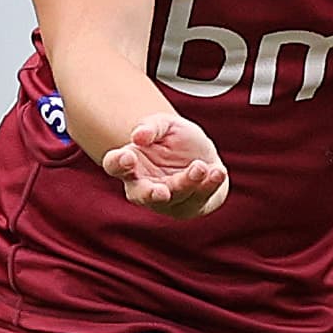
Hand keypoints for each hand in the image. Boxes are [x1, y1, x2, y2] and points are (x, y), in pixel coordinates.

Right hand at [103, 112, 228, 217]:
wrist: (202, 155)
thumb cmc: (175, 140)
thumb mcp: (165, 125)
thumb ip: (151, 127)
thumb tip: (138, 136)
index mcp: (130, 163)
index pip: (115, 165)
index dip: (118, 163)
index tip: (128, 157)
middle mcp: (143, 185)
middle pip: (140, 195)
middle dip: (150, 195)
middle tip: (162, 192)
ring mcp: (166, 200)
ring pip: (175, 196)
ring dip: (187, 182)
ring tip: (200, 167)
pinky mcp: (188, 207)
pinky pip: (198, 199)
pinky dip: (209, 186)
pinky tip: (217, 173)